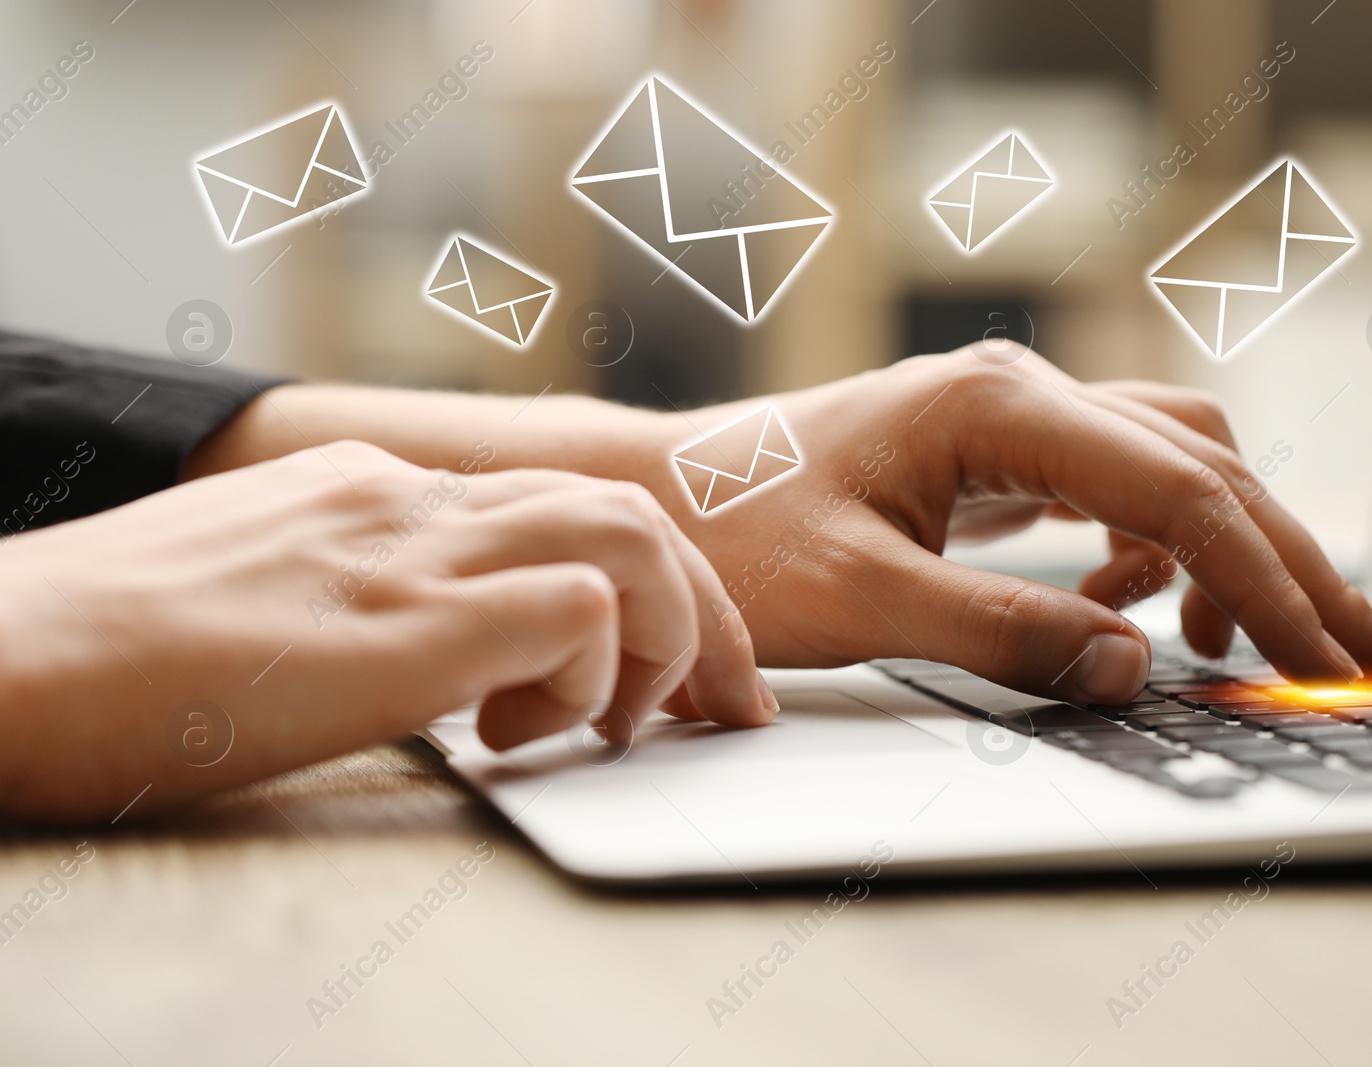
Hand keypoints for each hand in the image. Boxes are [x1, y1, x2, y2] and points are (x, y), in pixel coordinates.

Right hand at [0, 442, 769, 821]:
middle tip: (721, 705)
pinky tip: (530, 735)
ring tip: (630, 724)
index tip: (678, 665)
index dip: (647, 584)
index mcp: (371, 488)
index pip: (558, 502)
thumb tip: (438, 653)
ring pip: (629, 538)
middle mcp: (405, 501)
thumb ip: (354, 594)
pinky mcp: (400, 629)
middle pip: (625, 506)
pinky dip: (596, 677)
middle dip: (709, 612)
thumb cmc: (103, 654)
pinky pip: (575, 612)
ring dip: (670, 637)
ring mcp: (406, 555)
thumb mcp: (254, 593)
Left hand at [642, 345, 1371, 703]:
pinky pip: (1117, 487)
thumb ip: (1000, 633)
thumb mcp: (862, 598)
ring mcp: (1011, 419)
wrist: (660, 499)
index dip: (1268, 579)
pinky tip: (1135, 605)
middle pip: (1203, 463)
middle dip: (1290, 559)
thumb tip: (1134, 667)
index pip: (1177, 487)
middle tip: (1365, 651)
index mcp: (996, 407)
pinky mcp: (997, 457)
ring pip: (1173, 465)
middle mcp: (1019, 394)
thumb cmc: (736, 536)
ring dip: (1230, 548)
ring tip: (1253, 649)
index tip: (1326, 661)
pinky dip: (1158, 547)